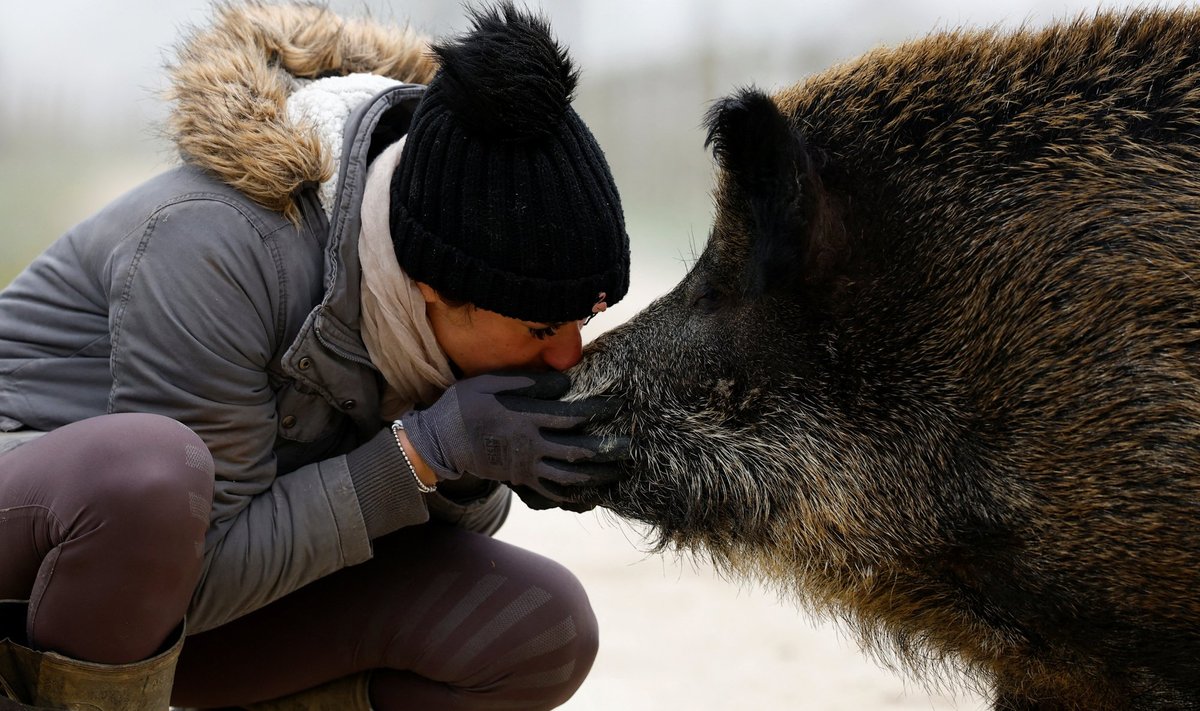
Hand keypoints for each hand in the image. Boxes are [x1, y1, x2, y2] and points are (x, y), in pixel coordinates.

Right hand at [401, 372, 628, 506]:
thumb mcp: (491, 382)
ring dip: (597, 476)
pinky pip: (552, 491)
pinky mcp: (521, 478)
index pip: (571, 416)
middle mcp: (531, 445)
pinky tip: (592, 492)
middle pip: (577, 451)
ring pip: (569, 477)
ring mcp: (526, 466)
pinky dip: (574, 494)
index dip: (597, 412)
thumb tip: (566, 381)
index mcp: (525, 418)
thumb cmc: (465, 404)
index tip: (617, 405)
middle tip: (629, 446)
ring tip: (618, 472)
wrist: (440, 440)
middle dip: (606, 450)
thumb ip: (529, 381)